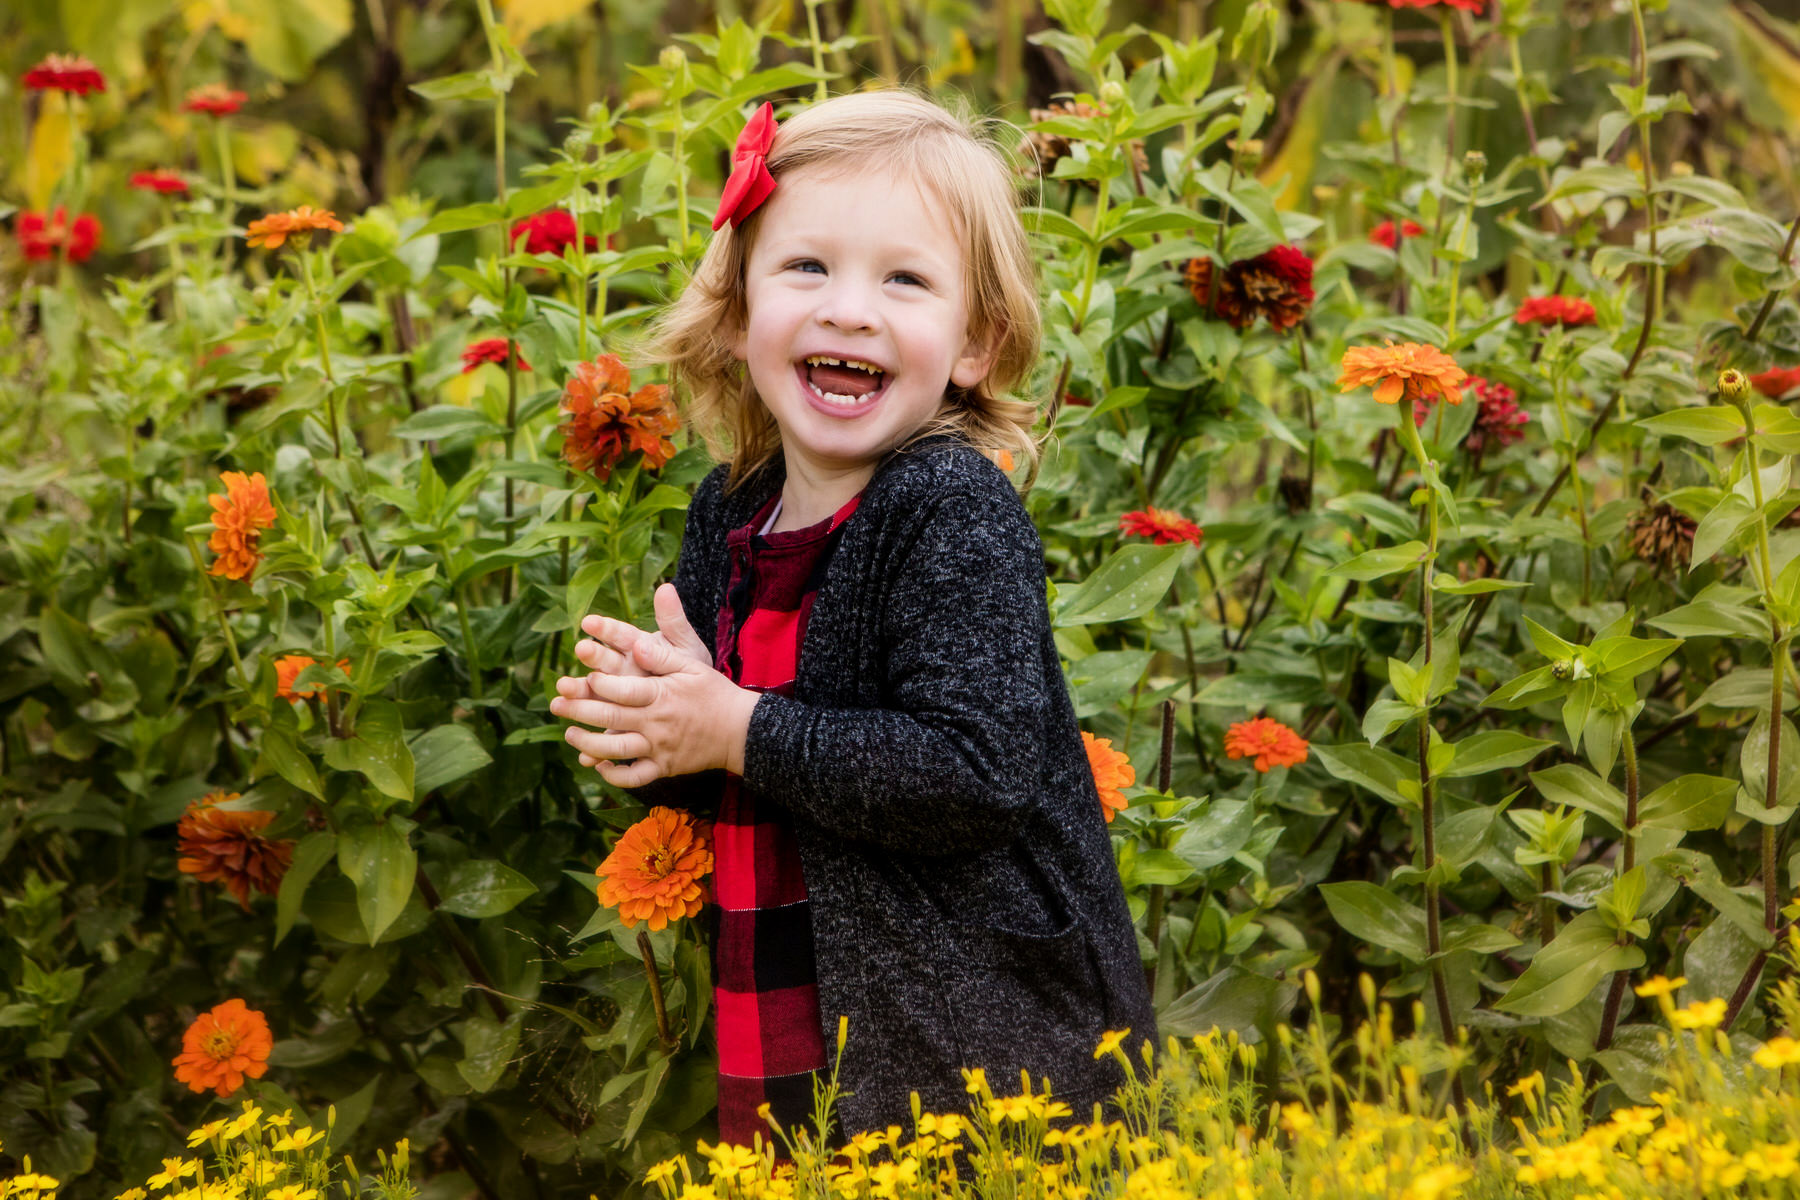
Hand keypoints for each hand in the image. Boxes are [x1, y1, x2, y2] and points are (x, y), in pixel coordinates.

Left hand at [552, 584, 758, 784]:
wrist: (741, 730)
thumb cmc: (713, 692)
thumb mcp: (692, 664)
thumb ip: (661, 654)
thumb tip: (634, 643)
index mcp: (662, 694)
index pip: (623, 689)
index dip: (598, 684)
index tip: (582, 677)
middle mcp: (657, 722)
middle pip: (611, 719)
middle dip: (579, 711)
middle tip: (556, 704)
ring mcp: (659, 748)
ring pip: (616, 751)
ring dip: (588, 744)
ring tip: (569, 734)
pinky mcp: (664, 767)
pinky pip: (634, 777)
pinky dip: (613, 775)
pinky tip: (598, 765)